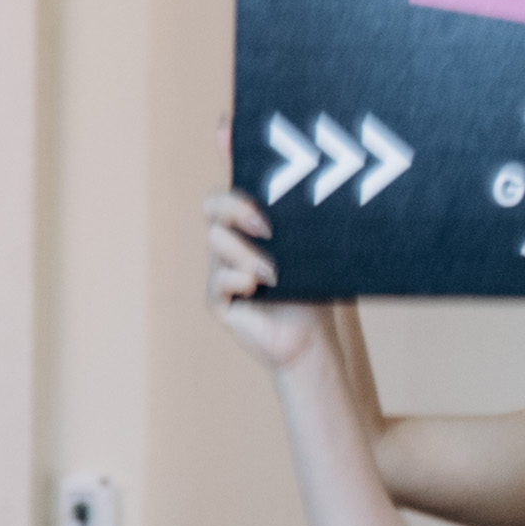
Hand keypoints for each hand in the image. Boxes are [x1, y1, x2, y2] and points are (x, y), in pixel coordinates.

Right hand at [201, 188, 323, 371]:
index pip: (227, 195)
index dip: (233, 187)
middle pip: (211, 207)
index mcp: (248, 229)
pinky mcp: (218, 301)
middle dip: (236, 209)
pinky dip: (238, 279)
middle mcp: (230, 246)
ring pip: (215, 240)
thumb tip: (312, 193)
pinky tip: (257, 286)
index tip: (259, 201)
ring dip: (246, 252)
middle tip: (266, 230)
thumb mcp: (309, 250)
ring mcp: (220, 272)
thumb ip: (301, 223)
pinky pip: (218, 280)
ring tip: (273, 274)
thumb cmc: (313, 291)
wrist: (312, 338)